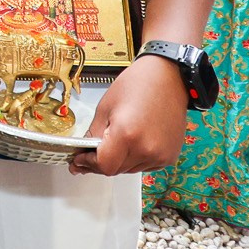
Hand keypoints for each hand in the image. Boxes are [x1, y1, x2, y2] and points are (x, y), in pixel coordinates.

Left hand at [69, 54, 188, 176]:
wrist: (169, 78)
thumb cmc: (138, 85)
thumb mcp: (105, 107)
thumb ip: (93, 134)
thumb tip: (84, 153)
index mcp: (127, 135)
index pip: (103, 165)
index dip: (88, 163)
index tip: (80, 159)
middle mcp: (146, 149)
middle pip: (115, 170)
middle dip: (101, 162)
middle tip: (91, 151)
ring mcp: (160, 155)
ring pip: (129, 170)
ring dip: (119, 161)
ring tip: (118, 139)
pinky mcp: (168, 156)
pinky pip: (144, 166)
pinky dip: (135, 158)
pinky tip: (134, 141)